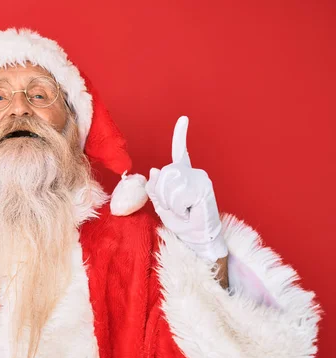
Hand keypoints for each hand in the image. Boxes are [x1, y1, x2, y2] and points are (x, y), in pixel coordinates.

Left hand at [145, 116, 227, 261]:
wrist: (198, 239)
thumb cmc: (182, 222)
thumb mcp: (161, 205)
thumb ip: (155, 188)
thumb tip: (154, 170)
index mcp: (184, 174)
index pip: (180, 151)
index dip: (180, 135)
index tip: (183, 119)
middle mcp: (194, 173)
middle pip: (163, 173)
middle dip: (161, 194)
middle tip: (174, 207)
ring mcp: (201, 179)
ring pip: (169, 183)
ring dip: (169, 203)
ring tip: (182, 210)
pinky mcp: (204, 189)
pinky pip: (178, 195)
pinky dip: (177, 208)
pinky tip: (188, 212)